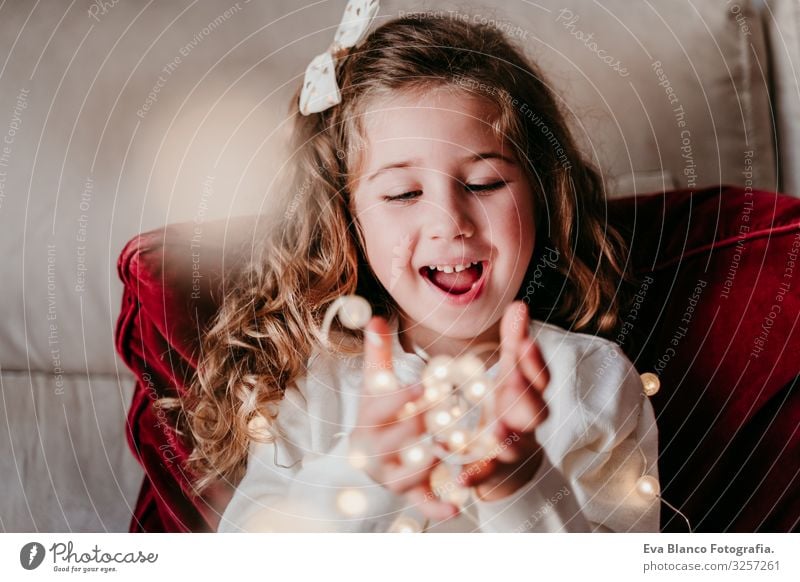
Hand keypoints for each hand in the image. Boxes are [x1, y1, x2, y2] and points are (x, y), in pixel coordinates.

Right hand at [349, 316, 459, 520]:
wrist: (372, 454)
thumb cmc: (380, 412)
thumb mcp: (376, 383)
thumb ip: (377, 353)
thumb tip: (375, 318)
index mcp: (366, 420)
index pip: (380, 408)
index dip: (402, 397)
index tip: (425, 386)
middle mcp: (373, 452)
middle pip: (398, 439)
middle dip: (423, 426)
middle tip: (451, 414)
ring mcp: (389, 476)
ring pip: (407, 474)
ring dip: (429, 463)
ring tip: (450, 450)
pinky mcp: (406, 496)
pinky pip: (420, 504)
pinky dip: (437, 507)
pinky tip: (458, 505)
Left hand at [458, 301, 549, 500]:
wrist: (511, 465)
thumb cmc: (508, 409)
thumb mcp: (510, 375)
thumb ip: (514, 344)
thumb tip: (520, 304)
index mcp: (528, 396)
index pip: (539, 377)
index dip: (534, 361)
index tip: (523, 340)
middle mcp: (525, 423)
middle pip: (536, 412)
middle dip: (527, 397)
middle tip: (514, 381)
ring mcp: (512, 449)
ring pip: (515, 445)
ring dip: (506, 438)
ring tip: (494, 430)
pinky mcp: (494, 472)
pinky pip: (487, 475)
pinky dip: (476, 476)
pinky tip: (461, 476)